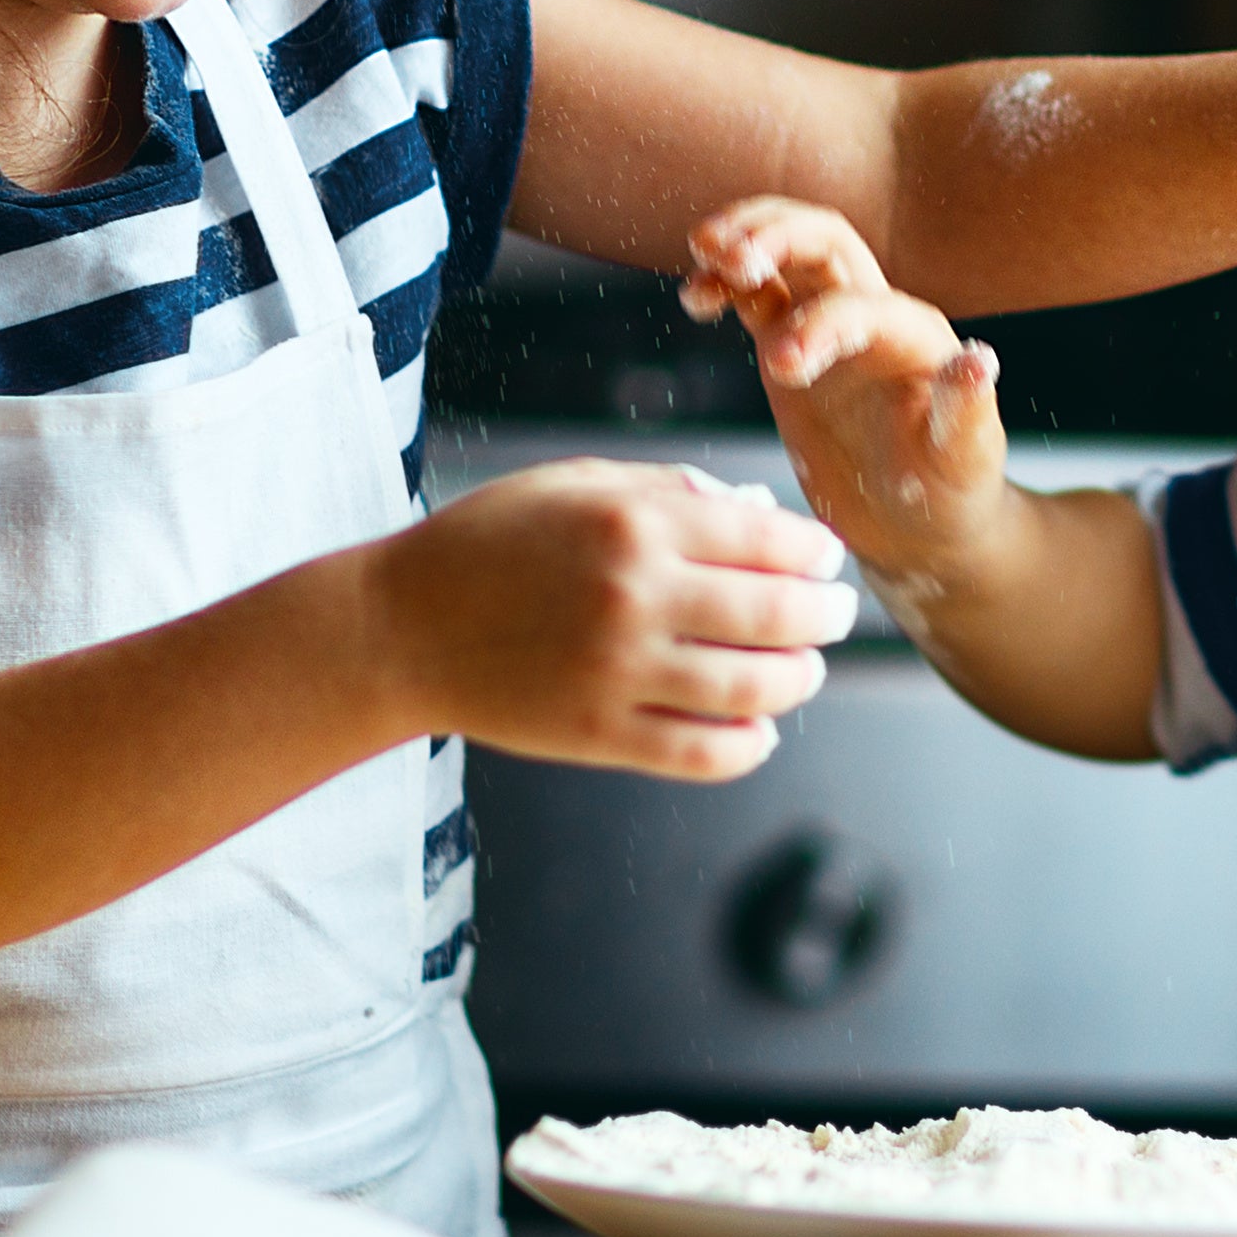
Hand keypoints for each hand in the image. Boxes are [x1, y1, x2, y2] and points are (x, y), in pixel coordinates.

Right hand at [372, 459, 857, 778]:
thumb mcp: (574, 485)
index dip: (815, 554)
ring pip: (753, 688)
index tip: (825, 560)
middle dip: (826, 616)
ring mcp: (618, 672)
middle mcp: (634, 596)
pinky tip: (758, 728)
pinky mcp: (599, 735)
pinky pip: (703, 752)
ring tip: (805, 670)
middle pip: (777, 616)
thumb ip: (668, 492)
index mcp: (634, 523)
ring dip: (799, 680)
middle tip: (837, 615)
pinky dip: (748, 744)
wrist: (399, 627)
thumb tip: (757, 513)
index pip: (768, 541)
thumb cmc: (490, 543)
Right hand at [681, 197, 1015, 583]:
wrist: (919, 521)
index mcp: (914, 337)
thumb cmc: (950, 492)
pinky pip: (755, 294)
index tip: (782, 368)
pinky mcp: (791, 344)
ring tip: (703, 253)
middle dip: (776, 236)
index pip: (860, 305)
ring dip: (744, 239)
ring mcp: (828, 324)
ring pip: (785, 252)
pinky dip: (724, 282)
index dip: (819, 324)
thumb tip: (979, 360)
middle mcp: (874, 314)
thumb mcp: (963, 459)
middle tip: (730, 259)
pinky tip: (695, 295)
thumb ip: (968, 410)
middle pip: (823, 238)